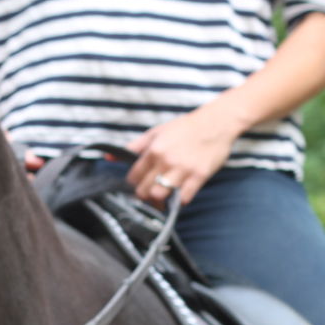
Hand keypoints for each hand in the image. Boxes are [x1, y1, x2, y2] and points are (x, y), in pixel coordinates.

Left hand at [125, 91, 246, 205]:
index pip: (134, 176)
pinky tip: (179, 194)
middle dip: (144, 194)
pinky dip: (179, 200)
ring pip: (160, 196)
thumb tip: (108, 157)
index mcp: (154, 150)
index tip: (138, 183)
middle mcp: (166, 161)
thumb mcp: (156, 132)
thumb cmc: (185, 127)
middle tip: (149, 192)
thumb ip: (134, 146)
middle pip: (144, 190)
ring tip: (162, 196)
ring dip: (159, 200)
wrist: (215, 123)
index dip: (134, 182)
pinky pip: (184, 198)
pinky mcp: (199, 176)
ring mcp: (183, 169)